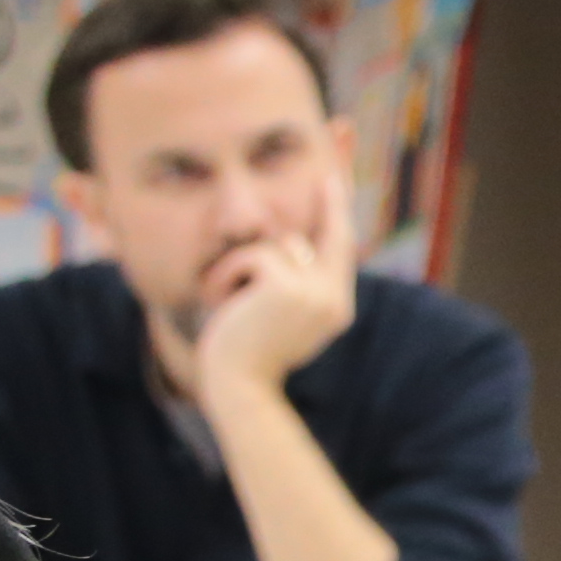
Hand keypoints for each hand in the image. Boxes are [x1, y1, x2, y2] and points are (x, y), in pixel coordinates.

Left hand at [192, 177, 362, 400]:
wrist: (237, 387)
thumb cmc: (245, 358)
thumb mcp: (277, 321)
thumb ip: (295, 287)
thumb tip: (291, 247)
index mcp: (336, 309)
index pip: (342, 248)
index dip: (338, 209)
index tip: (335, 178)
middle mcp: (335, 300)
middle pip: (324, 236)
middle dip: (323, 206)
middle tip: (323, 172)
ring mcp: (315, 293)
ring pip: (279, 247)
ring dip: (243, 267)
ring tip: (225, 300)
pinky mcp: (287, 287)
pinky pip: (254, 256)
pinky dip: (227, 274)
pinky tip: (218, 301)